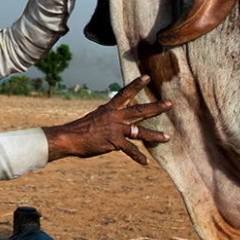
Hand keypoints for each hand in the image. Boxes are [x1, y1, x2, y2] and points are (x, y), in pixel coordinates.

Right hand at [42, 75, 171, 164]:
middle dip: (156, 107)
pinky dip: (138, 156)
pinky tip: (145, 162)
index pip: (125, 93)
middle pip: (139, 110)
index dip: (136, 85)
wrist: (70, 138)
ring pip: (139, 131)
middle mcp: (114, 116)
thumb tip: (117, 124)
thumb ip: (109, 120)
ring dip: (154, 134)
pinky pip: (130, 149)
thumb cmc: (81, 130)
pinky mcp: (114, 142)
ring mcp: (115, 129)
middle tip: (169, 104)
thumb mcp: (96, 118)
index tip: (147, 77)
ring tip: (167, 137)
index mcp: (109, 108)